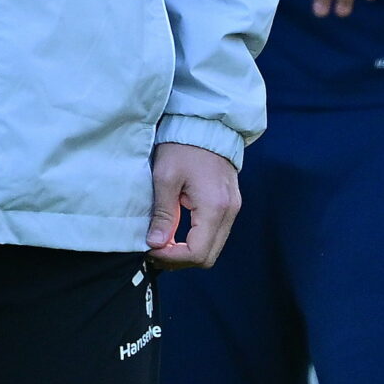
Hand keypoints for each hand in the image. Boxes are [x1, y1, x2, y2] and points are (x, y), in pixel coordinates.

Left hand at [148, 142, 241, 267]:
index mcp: (214, 207)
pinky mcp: (230, 204)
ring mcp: (232, 209)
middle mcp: (229, 212)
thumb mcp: (165, 177)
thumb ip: (162, 214)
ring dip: (187, 251)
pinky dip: (196, 239)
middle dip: (179, 259)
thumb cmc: (184, 146)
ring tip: (162, 242)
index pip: (197, 253)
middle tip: (155, 250)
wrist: (206, 124)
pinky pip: (215, 234)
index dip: (172, 258)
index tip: (151, 250)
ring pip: (212, 248)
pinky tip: (176, 232)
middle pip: (208, 257)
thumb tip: (154, 244)